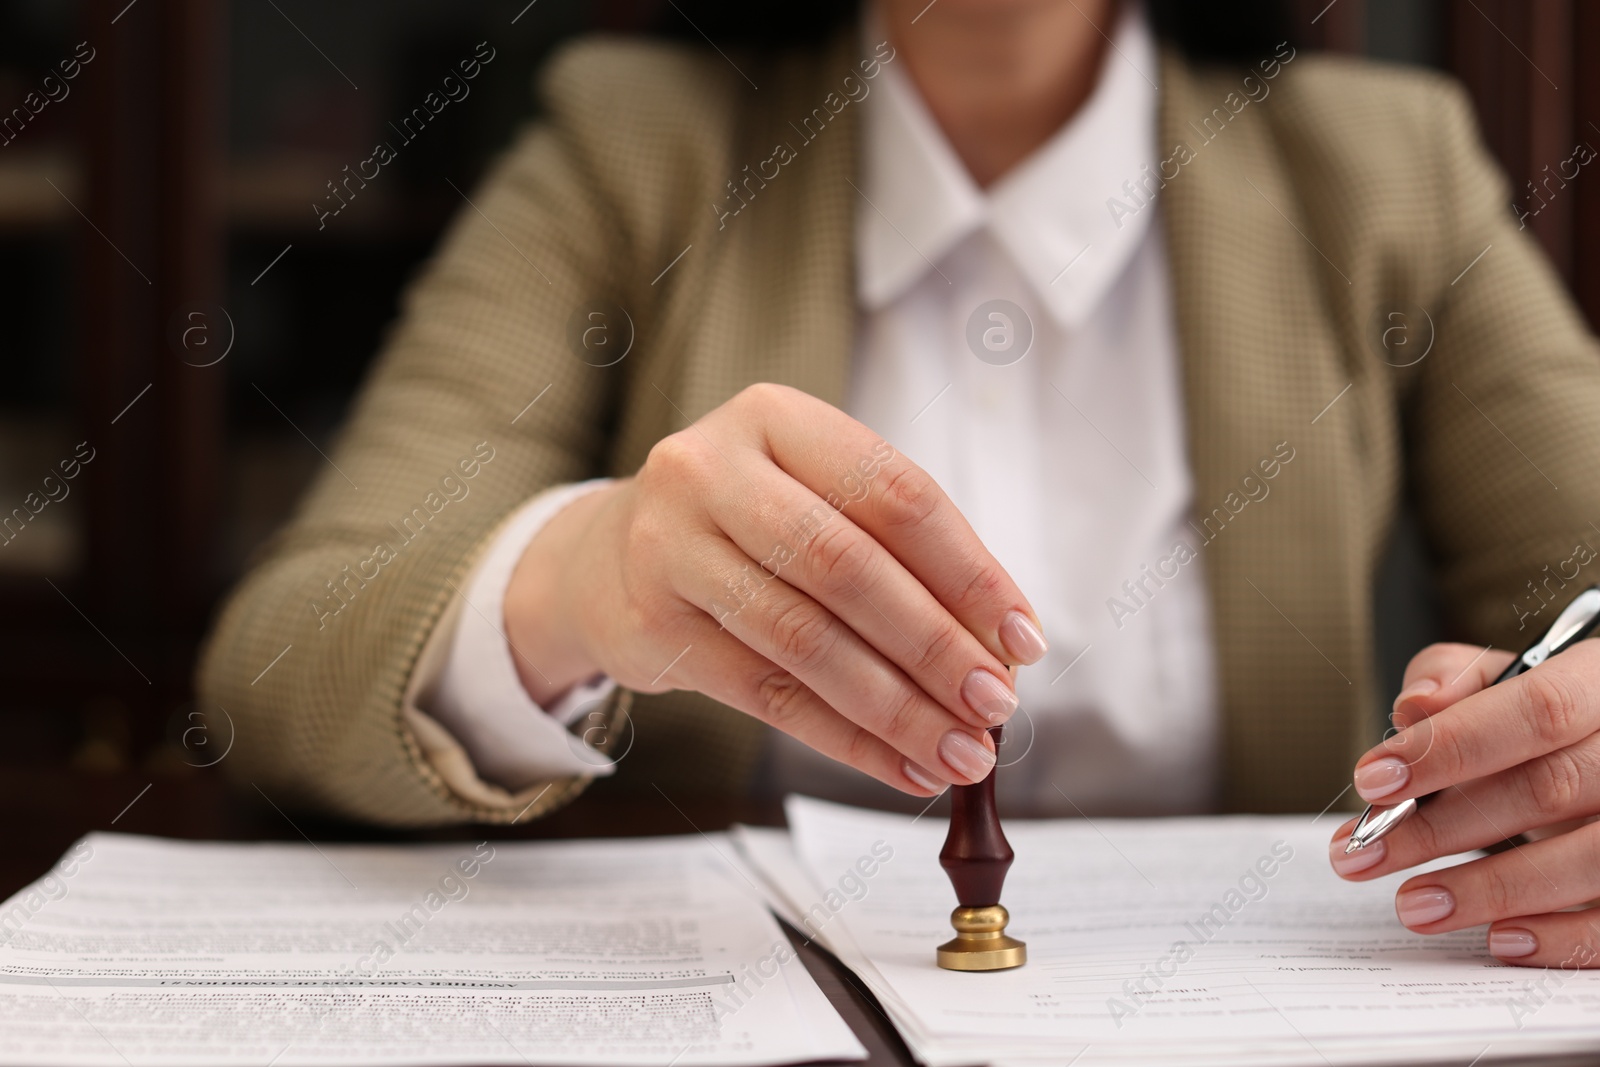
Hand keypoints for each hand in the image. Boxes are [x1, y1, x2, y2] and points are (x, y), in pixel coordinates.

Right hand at [503, 383, 1047, 794]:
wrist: (606, 557)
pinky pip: (766, 694)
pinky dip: (845, 738)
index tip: (1023, 638)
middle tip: (995, 704)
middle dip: (935, 647)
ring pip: (806, 640)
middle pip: (849, 568)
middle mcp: (713, 469)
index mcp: (776, 418)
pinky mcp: (653, 624)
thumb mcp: (814, 497)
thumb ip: (899, 552)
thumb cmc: (747, 525)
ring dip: (896, 708)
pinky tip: (899, 764)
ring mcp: (672, 546)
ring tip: (959, 751)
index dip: (969, 572)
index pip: (895, 495)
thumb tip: (1000, 649)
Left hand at [1330, 639, 1599, 967]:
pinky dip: (1557, 937)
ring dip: (1488, 890)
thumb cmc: (1541, 725)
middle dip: (1440, 827)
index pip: (1539, 710)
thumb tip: (1415, 705)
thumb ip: (1455, 681)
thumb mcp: (1502, 685)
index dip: (1452, 745)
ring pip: (1585, 860)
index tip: (1373, 779)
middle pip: (1548, 790)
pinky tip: (1499, 939)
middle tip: (1363, 852)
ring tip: (1413, 904)